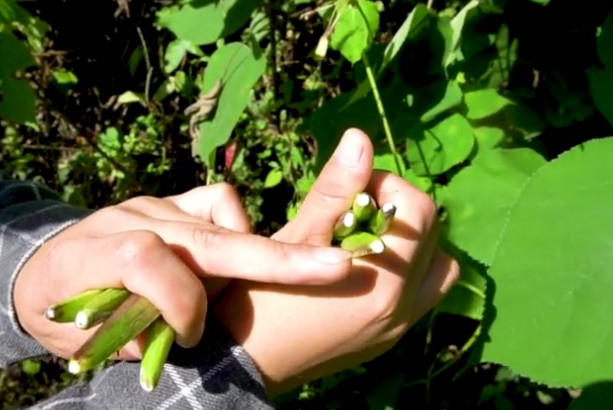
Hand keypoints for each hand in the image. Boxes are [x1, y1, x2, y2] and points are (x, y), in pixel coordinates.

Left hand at [13, 184, 351, 358]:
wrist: (42, 266)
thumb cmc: (60, 311)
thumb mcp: (79, 340)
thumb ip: (133, 336)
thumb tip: (188, 331)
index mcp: (96, 254)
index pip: (149, 261)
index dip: (181, 303)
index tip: (189, 338)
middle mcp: (134, 219)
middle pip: (209, 235)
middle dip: (277, 258)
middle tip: (335, 267)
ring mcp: (156, 205)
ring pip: (223, 214)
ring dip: (247, 252)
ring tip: (236, 288)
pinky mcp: (171, 201)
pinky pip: (218, 200)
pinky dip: (235, 229)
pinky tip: (227, 257)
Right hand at [213, 129, 459, 395]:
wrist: (246, 362)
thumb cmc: (263, 296)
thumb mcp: (296, 238)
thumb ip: (334, 189)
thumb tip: (360, 138)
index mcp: (384, 280)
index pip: (419, 209)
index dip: (386, 186)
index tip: (350, 191)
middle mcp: (404, 307)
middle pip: (435, 236)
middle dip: (399, 211)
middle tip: (357, 211)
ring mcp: (399, 328)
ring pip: (437, 269)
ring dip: (412, 244)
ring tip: (369, 239)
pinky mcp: (388, 340)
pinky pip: (419, 295)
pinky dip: (405, 272)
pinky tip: (364, 269)